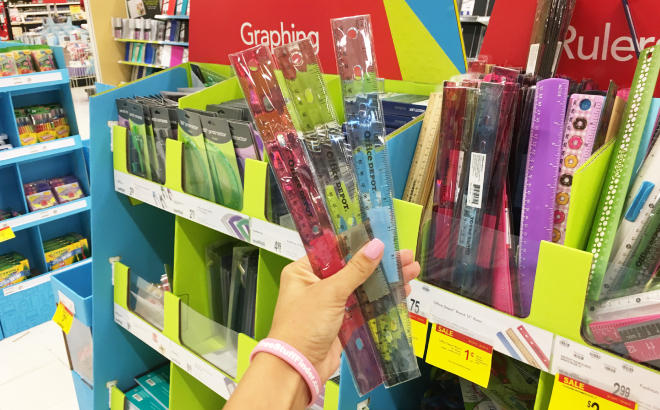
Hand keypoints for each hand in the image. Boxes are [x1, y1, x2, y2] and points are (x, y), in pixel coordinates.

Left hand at [267, 239, 420, 382]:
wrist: (298, 369)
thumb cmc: (302, 326)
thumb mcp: (330, 292)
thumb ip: (356, 270)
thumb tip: (376, 246)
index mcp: (303, 272)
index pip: (334, 251)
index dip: (358, 244)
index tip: (381, 237)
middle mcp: (315, 285)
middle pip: (352, 268)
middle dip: (379, 263)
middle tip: (404, 255)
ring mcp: (329, 304)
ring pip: (361, 288)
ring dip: (384, 281)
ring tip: (410, 271)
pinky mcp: (341, 322)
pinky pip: (364, 307)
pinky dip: (381, 300)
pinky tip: (401, 292)